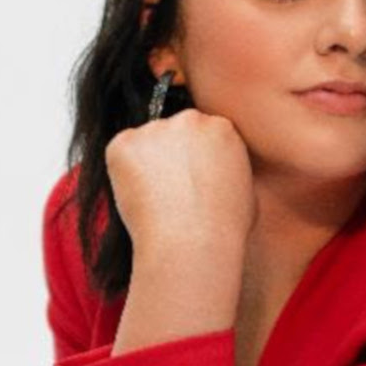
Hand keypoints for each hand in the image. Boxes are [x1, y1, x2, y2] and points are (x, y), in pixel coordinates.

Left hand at [104, 107, 258, 257]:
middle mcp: (189, 120)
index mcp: (221, 128)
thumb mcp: (245, 192)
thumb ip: (228, 170)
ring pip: (145, 142)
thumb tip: (217, 175)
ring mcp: (155, 129)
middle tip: (169, 190)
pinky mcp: (125, 143)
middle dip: (170, 155)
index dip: (193, 158)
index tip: (190, 180)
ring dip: (146, 163)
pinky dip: (122, 172)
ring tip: (155, 201)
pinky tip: (138, 197)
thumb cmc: (222, 230)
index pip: (201, 132)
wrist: (192, 244)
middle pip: (173, 132)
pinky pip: (120, 152)